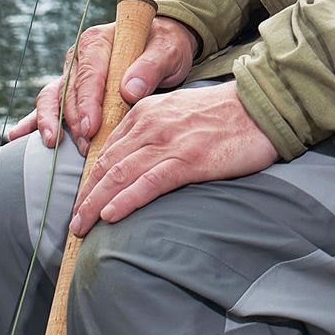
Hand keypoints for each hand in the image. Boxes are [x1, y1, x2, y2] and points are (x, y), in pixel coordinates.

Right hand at [7, 16, 199, 147]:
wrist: (162, 47)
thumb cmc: (164, 47)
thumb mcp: (167, 51)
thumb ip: (151, 67)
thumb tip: (129, 90)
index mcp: (97, 42)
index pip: (88, 75)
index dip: (87, 103)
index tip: (92, 127)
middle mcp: (79, 57)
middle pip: (69, 92)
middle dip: (75, 121)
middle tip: (87, 146)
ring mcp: (71, 74)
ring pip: (53, 99)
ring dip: (52, 123)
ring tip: (53, 143)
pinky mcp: (69, 90)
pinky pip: (47, 105)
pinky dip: (33, 120)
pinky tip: (17, 135)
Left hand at [68, 84, 277, 236]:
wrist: (262, 107)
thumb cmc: (224, 115)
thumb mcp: (178, 111)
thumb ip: (152, 129)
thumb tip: (130, 159)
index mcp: (145, 112)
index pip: (107, 150)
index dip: (90, 179)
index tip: (81, 201)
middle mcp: (151, 124)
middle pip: (107, 165)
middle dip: (85, 196)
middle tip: (72, 223)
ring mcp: (169, 142)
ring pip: (120, 175)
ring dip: (95, 204)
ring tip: (81, 227)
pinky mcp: (189, 159)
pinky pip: (148, 183)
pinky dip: (126, 200)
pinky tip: (111, 216)